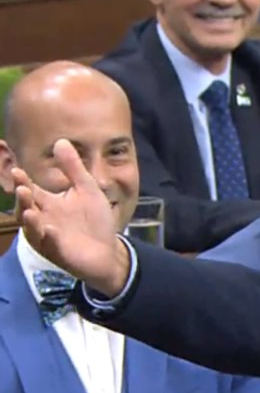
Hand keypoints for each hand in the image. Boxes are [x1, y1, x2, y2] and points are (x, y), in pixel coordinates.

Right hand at [13, 139, 131, 295]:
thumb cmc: (95, 220)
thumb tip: (60, 140)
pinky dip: (49, 237)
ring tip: (29, 210)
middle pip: (26, 208)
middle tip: (22, 188)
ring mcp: (48, 237)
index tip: (18, 170)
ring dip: (29, 219)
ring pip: (32, 228)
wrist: (109, 250)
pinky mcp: (59, 252)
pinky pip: (50, 245)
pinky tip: (51, 229)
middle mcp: (43, 219)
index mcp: (48, 204)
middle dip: (22, 199)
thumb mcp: (87, 190)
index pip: (31, 190)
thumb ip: (74, 168)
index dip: (23, 181)